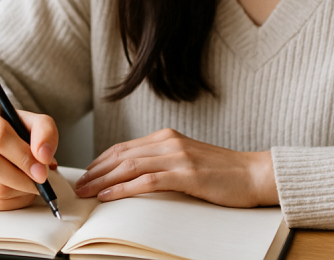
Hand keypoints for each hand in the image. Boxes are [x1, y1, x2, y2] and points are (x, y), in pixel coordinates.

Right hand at [0, 99, 58, 210]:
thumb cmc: (9, 127)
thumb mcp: (29, 119)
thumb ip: (44, 131)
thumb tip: (44, 157)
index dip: (23, 156)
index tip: (42, 170)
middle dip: (21, 177)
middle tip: (41, 182)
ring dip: (18, 191)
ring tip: (33, 186)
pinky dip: (9, 202)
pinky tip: (20, 193)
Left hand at [73, 128, 277, 207]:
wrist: (254, 174)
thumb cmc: (223, 172)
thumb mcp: (188, 160)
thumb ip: (164, 162)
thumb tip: (135, 175)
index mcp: (168, 137)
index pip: (124, 147)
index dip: (101, 161)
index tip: (86, 174)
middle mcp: (169, 142)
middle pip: (121, 155)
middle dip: (96, 171)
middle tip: (79, 186)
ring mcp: (178, 157)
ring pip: (129, 166)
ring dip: (103, 181)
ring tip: (87, 192)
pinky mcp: (187, 174)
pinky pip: (147, 180)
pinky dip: (124, 188)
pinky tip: (109, 196)